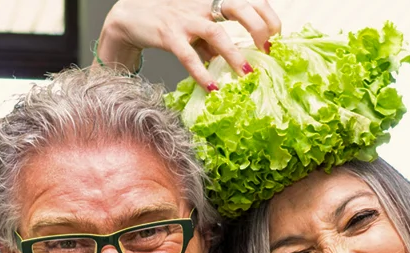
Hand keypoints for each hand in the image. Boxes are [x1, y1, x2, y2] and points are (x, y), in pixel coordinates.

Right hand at [97, 0, 281, 88]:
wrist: (132, 18)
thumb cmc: (171, 25)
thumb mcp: (198, 32)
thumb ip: (216, 45)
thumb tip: (238, 65)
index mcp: (213, 2)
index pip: (248, 0)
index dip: (266, 15)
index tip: (276, 36)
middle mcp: (203, 5)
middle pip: (238, 6)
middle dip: (257, 27)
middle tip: (267, 50)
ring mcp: (186, 19)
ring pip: (217, 32)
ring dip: (235, 54)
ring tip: (247, 74)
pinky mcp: (169, 35)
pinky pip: (188, 55)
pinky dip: (202, 73)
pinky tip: (212, 87)